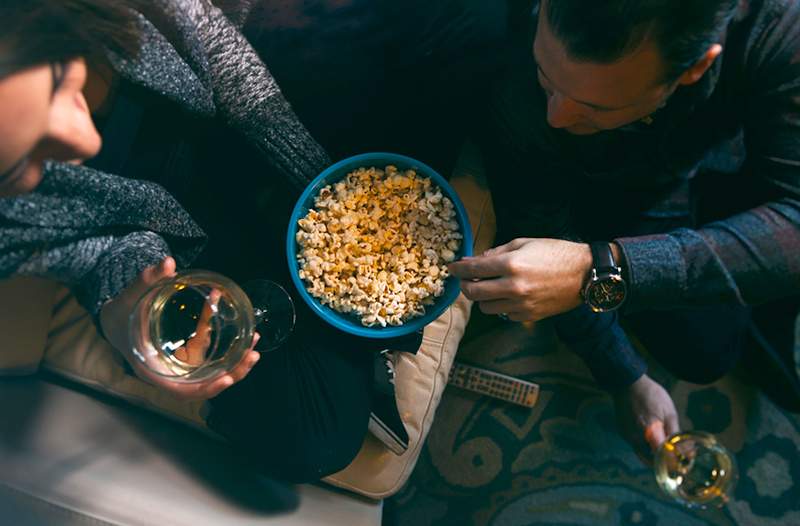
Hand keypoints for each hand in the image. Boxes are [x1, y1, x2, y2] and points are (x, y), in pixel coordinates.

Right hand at [100, 257, 259, 400]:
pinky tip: (247, 336)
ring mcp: (181, 366)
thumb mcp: (131, 297)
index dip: (204, 388)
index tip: (226, 378)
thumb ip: (148, 280)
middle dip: (231, 374)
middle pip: (204, 385)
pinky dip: (229, 351)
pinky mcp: (189, 357)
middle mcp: (169, 373)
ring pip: (212, 374)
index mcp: (153, 369)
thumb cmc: (120, 313)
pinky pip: (212, 358)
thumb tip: (169, 263)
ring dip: (235, 365)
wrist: (116, 319)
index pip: (181, 391)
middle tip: (252, 356)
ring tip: (255, 349)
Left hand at [447, 238, 591, 321]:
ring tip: (490, 287)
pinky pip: (503, 314)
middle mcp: (513, 287)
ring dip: (483, 297)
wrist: (585, 274)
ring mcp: (521, 304)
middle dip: (465, 285)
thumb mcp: (524, 243)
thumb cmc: (555, 253)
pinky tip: (509, 296)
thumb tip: (473, 260)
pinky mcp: (528, 316)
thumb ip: (496, 252)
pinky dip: (501, 306)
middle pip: (473, 293)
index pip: (473, 270)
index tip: (452, 268)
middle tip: (466, 280)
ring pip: (485, 307)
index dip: (458, 270)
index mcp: (511, 265)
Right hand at [613, 374, 679, 463]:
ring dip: (655, 455)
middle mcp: (635, 439)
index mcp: (650, 432)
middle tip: (677, 456)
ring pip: (644, 455)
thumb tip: (686, 453)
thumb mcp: (669, 413)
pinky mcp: (623, 433)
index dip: (675, 463)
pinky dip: (647, 446)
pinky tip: (653, 436)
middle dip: (666, 462)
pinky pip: (637, 446)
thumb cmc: (651, 395)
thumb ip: (675, 435)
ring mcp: (627, 436)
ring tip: (666, 444)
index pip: (664, 459)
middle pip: (653, 461)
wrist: (627, 383)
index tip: (684, 463)